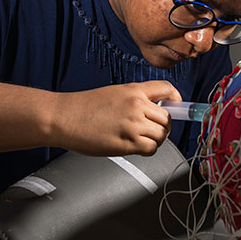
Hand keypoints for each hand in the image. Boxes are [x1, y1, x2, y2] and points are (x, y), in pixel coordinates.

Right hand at [54, 81, 182, 156]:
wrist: (63, 117)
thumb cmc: (83, 108)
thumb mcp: (113, 93)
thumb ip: (135, 100)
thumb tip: (152, 112)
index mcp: (133, 90)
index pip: (167, 89)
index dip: (176, 99)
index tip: (177, 106)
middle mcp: (136, 105)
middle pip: (167, 118)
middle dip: (162, 127)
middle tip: (150, 131)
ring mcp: (133, 124)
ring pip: (161, 135)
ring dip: (154, 140)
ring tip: (139, 140)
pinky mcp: (127, 142)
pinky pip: (151, 149)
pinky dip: (147, 151)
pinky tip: (136, 148)